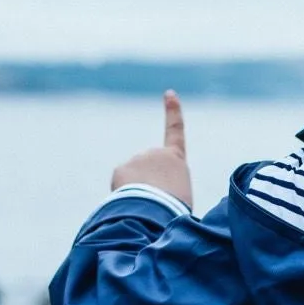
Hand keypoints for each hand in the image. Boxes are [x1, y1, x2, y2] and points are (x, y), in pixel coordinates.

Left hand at [111, 90, 192, 208]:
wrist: (157, 209)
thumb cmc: (175, 209)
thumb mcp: (182, 195)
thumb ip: (168, 187)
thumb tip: (149, 190)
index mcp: (176, 159)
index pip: (176, 130)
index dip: (173, 112)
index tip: (169, 94)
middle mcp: (156, 153)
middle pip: (149, 168)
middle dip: (149, 183)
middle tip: (157, 201)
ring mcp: (137, 159)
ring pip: (134, 178)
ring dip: (138, 191)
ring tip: (148, 204)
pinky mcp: (122, 168)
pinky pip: (121, 184)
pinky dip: (125, 194)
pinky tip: (134, 201)